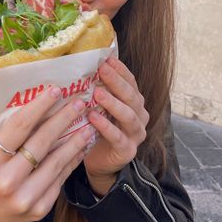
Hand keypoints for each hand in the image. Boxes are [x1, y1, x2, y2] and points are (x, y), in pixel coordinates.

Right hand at [0, 86, 94, 221]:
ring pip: (56, 162)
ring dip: (75, 141)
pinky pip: (60, 180)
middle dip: (62, 119)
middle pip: (41, 142)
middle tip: (78, 103)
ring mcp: (25, 197)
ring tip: (87, 124)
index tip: (55, 91)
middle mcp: (7, 179)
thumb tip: (20, 98)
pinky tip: (80, 147)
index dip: (39, 107)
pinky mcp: (39, 209)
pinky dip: (72, 161)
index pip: (19, 126)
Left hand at [84, 57, 148, 195]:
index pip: (131, 82)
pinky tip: (93, 117)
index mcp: (134, 102)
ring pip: (128, 116)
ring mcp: (136, 134)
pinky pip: (118, 137)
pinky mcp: (127, 151)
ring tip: (97, 93)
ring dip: (112, 103)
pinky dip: (105, 127)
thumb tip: (81, 63)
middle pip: (131, 96)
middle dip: (116, 82)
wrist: (100, 162)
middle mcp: (139, 116)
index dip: (120, 70)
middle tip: (102, 70)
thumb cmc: (97, 128)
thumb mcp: (99, 106)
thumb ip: (97, 88)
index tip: (106, 59)